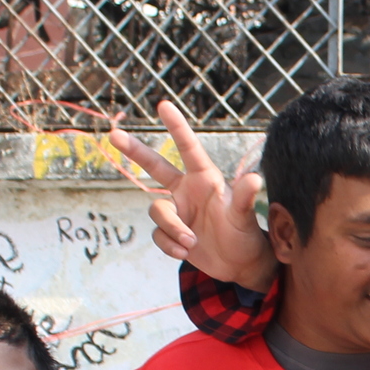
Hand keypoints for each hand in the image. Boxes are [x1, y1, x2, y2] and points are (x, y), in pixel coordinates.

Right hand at [110, 101, 277, 289]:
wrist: (240, 264)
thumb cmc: (245, 235)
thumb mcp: (244, 217)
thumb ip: (245, 198)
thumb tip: (255, 179)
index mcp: (204, 179)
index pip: (188, 148)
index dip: (176, 126)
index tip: (163, 105)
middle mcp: (186, 190)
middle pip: (155, 166)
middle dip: (134, 150)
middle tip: (113, 134)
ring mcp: (177, 210)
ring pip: (157, 211)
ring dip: (172, 228)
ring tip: (192, 241)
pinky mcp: (170, 232)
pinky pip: (158, 235)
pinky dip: (170, 245)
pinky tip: (186, 251)